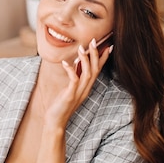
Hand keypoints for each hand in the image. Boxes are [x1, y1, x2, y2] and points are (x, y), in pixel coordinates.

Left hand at [32, 39, 112, 162]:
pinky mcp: (70, 95)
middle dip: (95, 54)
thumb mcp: (69, 90)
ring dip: (85, 60)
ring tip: (81, 47)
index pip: (98, 70)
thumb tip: (75, 66)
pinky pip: (73, 80)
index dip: (103, 58)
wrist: (55, 122)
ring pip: (87, 73)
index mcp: (86, 87)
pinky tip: (65, 62)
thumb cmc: (60, 106)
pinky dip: (71, 70)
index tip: (108, 45)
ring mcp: (79, 92)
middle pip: (95, 69)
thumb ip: (74, 79)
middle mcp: (85, 89)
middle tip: (94, 40)